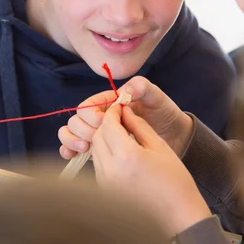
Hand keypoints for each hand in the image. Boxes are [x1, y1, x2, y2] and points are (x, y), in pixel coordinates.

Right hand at [58, 77, 192, 160]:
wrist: (174, 138)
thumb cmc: (164, 114)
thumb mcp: (156, 97)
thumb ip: (142, 88)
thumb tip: (124, 91)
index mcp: (109, 102)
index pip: (87, 106)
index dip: (91, 115)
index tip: (103, 123)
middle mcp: (99, 117)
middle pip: (76, 121)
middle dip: (82, 130)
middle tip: (94, 139)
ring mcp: (97, 135)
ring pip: (70, 134)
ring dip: (71, 140)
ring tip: (85, 148)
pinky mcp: (99, 151)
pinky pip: (75, 149)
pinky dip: (69, 151)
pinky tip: (74, 155)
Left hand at [92, 105, 210, 235]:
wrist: (177, 217)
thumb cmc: (174, 182)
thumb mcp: (159, 147)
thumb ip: (139, 126)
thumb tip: (125, 111)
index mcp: (126, 156)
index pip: (108, 125)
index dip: (113, 112)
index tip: (119, 106)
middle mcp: (110, 170)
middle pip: (97, 137)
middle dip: (107, 124)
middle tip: (121, 119)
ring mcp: (105, 183)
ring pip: (95, 151)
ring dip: (105, 139)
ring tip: (122, 136)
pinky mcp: (104, 191)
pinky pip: (98, 165)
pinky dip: (106, 154)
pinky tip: (121, 154)